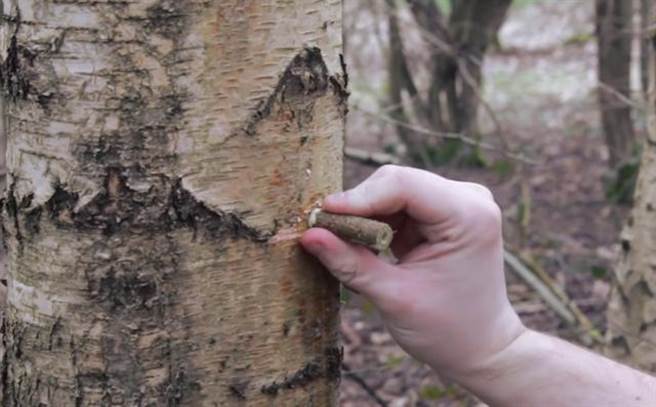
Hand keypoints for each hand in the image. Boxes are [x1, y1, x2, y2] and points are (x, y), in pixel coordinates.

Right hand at [300, 165, 524, 379]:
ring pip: (393, 190)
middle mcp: (469, 198)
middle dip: (359, 206)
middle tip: (325, 233)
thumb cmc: (447, 329)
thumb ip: (351, 263)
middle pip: (397, 182)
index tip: (322, 215)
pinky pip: (399, 203)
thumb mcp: (394, 298)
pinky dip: (377, 221)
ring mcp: (458, 201)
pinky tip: (367, 246)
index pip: (403, 185)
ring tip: (346, 246)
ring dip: (366, 215)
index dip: (359, 197)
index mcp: (469, 215)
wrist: (481, 345)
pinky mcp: (444, 210)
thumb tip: (308, 235)